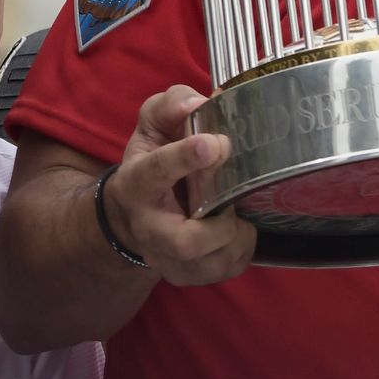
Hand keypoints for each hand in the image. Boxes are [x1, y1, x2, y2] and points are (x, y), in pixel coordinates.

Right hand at [104, 85, 256, 285]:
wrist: (134, 215)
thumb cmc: (152, 162)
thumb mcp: (154, 125)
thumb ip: (172, 106)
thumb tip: (198, 102)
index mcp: (138, 182)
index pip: (156, 171)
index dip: (184, 157)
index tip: (213, 143)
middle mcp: (149, 228)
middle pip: (185, 243)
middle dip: (220, 227)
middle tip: (233, 203)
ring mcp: (168, 259)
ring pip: (213, 262)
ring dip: (237, 236)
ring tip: (236, 211)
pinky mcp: (189, 275)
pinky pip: (229, 268)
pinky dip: (243, 248)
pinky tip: (237, 227)